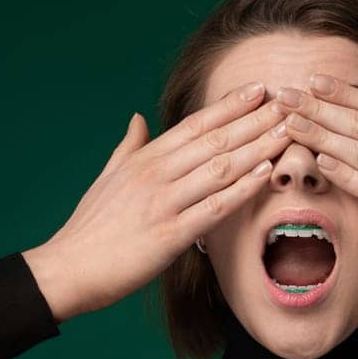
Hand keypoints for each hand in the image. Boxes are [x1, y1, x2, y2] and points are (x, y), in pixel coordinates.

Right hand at [24, 84, 295, 321]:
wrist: (68, 269)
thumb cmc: (90, 228)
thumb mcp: (107, 177)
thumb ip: (128, 146)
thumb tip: (138, 118)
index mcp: (144, 159)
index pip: (194, 124)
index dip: (229, 106)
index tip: (258, 89)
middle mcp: (155, 174)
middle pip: (214, 140)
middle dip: (255, 120)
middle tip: (288, 103)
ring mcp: (163, 203)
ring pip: (220, 168)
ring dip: (257, 148)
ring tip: (288, 132)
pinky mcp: (169, 235)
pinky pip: (214, 208)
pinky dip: (242, 190)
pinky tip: (265, 175)